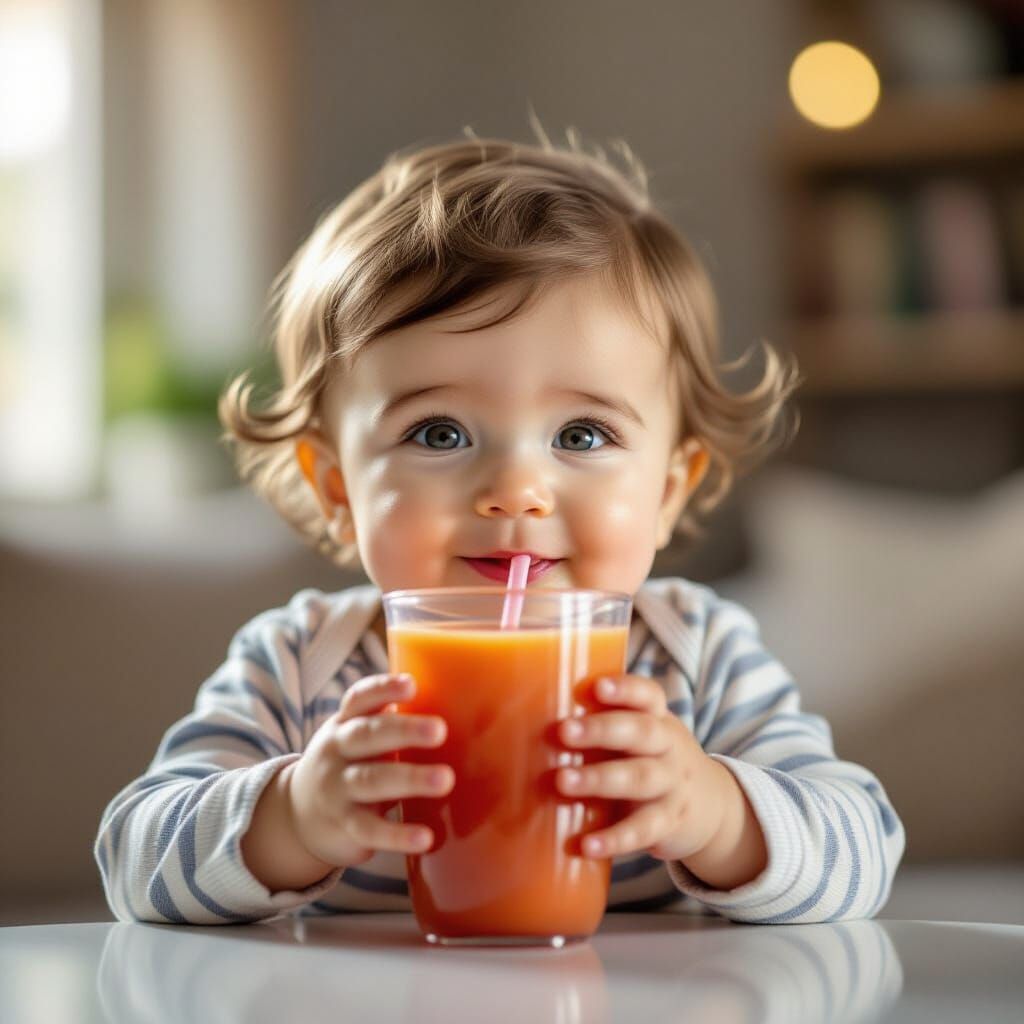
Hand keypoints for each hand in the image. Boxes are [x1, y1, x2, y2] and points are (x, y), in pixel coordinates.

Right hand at [286, 673, 453, 868]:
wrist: (298, 815)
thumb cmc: (349, 764)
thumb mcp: (359, 739)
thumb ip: (393, 725)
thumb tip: (465, 707)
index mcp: (345, 724)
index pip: (360, 699)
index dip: (384, 690)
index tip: (411, 684)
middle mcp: (337, 751)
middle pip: (367, 735)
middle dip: (404, 731)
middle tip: (440, 730)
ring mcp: (338, 789)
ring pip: (371, 780)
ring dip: (409, 779)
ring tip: (445, 780)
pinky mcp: (345, 825)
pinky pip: (371, 829)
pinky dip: (398, 835)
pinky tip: (424, 837)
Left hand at [556, 674, 728, 861]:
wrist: (710, 806)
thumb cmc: (652, 759)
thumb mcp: (640, 736)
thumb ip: (601, 724)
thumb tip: (520, 717)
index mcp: (657, 718)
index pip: (647, 695)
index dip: (624, 690)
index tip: (597, 688)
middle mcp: (668, 747)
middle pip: (641, 732)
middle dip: (602, 730)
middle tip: (563, 731)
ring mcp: (671, 785)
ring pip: (640, 778)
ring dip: (600, 779)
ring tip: (563, 782)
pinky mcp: (668, 822)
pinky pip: (643, 830)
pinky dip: (615, 838)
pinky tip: (587, 844)